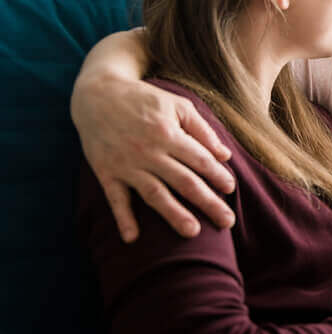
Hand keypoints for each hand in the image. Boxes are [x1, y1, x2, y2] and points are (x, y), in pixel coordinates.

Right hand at [72, 74, 235, 241]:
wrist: (97, 95)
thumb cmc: (145, 99)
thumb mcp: (177, 105)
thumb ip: (202, 130)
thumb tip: (225, 155)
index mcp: (168, 133)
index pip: (199, 160)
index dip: (217, 175)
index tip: (231, 189)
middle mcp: (148, 152)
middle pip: (183, 181)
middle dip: (207, 202)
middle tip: (227, 221)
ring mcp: (126, 164)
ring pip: (154, 194)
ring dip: (174, 214)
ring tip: (193, 233)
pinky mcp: (106, 172)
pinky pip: (115, 199)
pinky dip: (122, 218)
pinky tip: (132, 238)